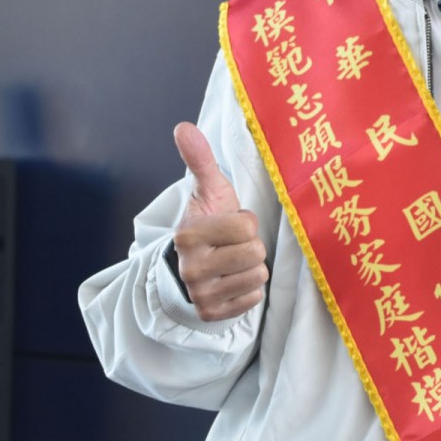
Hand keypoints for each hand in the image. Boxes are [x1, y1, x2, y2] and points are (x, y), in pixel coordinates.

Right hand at [170, 121, 267, 321]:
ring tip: (233, 260)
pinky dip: (249, 289)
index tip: (230, 224)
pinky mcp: (211, 314)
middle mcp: (190, 267)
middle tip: (233, 244)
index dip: (245, 222)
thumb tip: (183, 127)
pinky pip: (253, 299)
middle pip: (255, 253)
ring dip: (252, 267)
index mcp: (188, 234)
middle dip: (251, 245)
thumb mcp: (208, 189)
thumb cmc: (211, 221)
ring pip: (257, 276)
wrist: (196, 261)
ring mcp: (199, 294)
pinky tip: (233, 280)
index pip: (246, 226)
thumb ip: (200, 159)